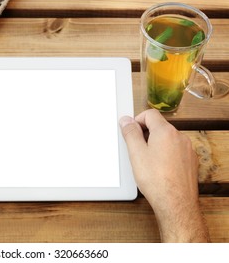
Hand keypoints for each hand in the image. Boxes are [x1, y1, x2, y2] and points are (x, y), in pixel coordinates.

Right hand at [119, 109, 209, 241]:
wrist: (176, 202)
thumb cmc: (157, 180)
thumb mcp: (136, 154)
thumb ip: (130, 133)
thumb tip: (126, 120)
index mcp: (166, 132)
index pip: (150, 114)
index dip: (137, 120)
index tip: (131, 132)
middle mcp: (180, 137)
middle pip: (160, 126)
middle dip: (146, 133)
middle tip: (136, 149)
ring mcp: (188, 149)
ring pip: (168, 139)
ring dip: (156, 144)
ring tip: (147, 161)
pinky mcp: (191, 161)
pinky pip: (176, 150)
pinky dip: (166, 154)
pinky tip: (159, 169)